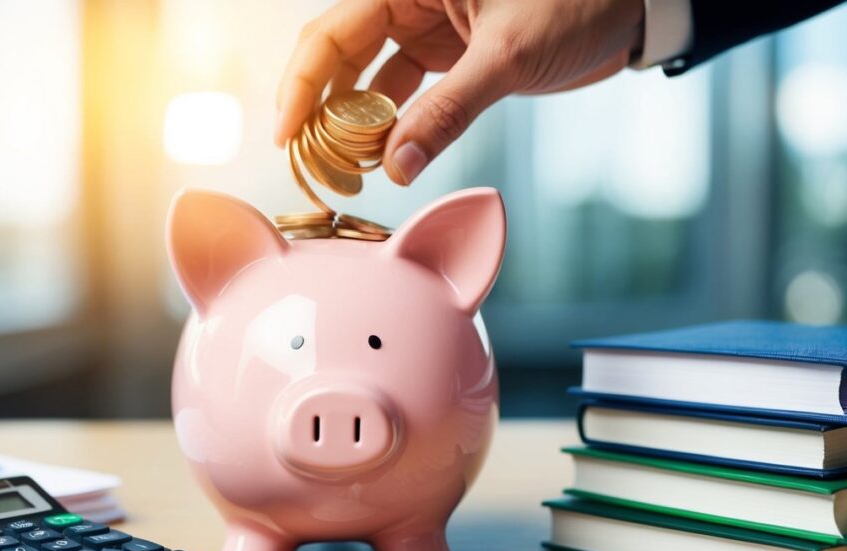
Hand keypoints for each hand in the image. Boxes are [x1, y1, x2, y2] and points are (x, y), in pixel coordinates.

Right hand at [276, 0, 644, 184]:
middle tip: (308, 163)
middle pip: (339, 57)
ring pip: (368, 79)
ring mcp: (428, 30)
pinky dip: (393, 127)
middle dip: (320, 110)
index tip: (284, 135)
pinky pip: (405, 95)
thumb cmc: (578, 1)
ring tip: (345, 169)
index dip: (301, 84)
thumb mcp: (509, 55)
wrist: (630, 6)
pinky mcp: (449, 57)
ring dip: (355, 125)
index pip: (331, 32)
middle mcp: (410, 2)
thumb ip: (449, 111)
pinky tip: (384, 158)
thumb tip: (396, 168)